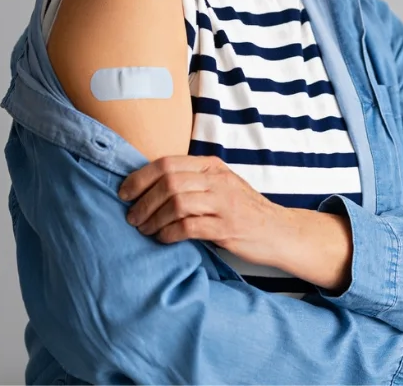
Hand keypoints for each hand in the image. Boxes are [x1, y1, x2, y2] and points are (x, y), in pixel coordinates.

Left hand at [118, 154, 287, 266]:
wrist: (279, 230)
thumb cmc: (243, 209)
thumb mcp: (220, 185)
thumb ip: (193, 180)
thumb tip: (150, 185)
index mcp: (212, 166)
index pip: (168, 163)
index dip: (140, 177)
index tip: (124, 193)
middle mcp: (217, 180)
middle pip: (169, 182)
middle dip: (143, 200)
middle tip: (131, 217)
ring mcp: (223, 203)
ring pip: (176, 203)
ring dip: (153, 218)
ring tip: (143, 230)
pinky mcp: (227, 227)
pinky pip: (189, 227)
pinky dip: (169, 234)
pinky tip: (163, 239)